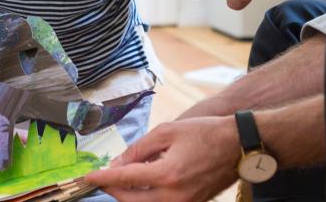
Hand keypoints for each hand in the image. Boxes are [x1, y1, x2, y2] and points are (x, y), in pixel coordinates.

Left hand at [83, 116, 240, 201]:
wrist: (238, 146)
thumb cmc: (205, 133)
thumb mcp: (167, 131)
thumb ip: (139, 149)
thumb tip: (117, 163)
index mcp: (167, 174)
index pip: (125, 180)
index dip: (102, 178)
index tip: (87, 177)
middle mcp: (174, 195)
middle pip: (130, 201)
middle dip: (112, 190)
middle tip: (102, 178)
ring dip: (128, 195)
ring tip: (122, 178)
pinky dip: (146, 197)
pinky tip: (143, 182)